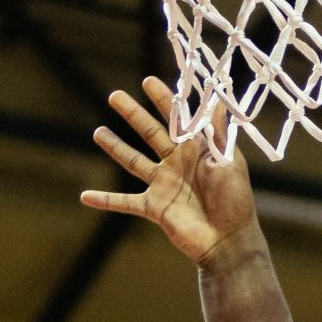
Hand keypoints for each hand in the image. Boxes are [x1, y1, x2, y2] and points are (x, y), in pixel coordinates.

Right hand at [84, 76, 258, 265]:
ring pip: (133, 161)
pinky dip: (105, 200)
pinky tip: (85, 196)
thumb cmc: (236, 200)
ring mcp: (163, 185)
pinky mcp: (154, 208)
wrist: (229, 239)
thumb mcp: (230, 162)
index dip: (163, 100)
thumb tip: (218, 99)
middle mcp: (176, 164)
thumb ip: (219, 133)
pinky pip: (124, 202)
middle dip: (132, 114)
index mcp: (196, 150)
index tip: (148, 81)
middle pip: (149, 133)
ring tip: (97, 133)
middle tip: (114, 96)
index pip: (176, 119)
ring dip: (115, 147)